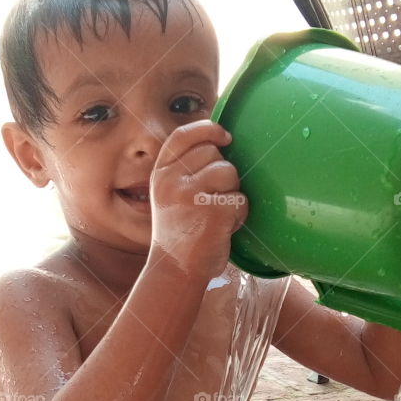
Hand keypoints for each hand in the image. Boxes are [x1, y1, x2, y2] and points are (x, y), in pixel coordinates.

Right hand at [149, 120, 247, 278]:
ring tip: (220, 212)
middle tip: (214, 198)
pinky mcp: (213, 212)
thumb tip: (219, 142)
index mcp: (160, 174)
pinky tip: (225, 226)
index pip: (183, 136)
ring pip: (229, 172)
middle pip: (213, 153)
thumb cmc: (179, 231)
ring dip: (232, 191)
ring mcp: (191, 195)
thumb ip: (184, 169)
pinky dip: (240, 213)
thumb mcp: (168, 195)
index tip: (225, 137)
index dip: (207, 129)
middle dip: (222, 172)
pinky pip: (240, 198)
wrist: (175, 270)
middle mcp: (171, 181)